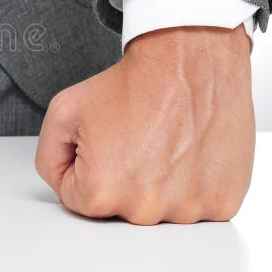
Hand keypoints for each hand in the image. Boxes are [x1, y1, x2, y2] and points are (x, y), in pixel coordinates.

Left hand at [35, 25, 254, 224]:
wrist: (188, 61)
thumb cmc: (134, 84)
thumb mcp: (63, 111)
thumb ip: (48, 156)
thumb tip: (62, 181)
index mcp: (101, 192)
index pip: (75, 198)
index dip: (83, 164)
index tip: (103, 141)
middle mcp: (145, 210)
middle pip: (118, 207)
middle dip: (120, 176)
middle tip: (135, 138)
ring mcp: (188, 210)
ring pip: (159, 207)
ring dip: (159, 181)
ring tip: (164, 142)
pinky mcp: (222, 202)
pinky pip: (197, 205)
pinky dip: (192, 182)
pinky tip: (188, 150)